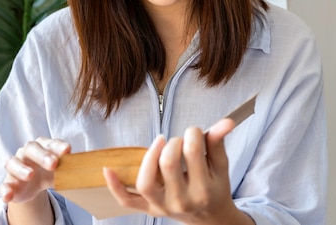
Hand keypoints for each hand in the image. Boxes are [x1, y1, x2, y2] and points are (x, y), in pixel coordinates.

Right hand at [0, 137, 70, 203]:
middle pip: (31, 148)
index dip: (58, 146)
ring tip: (30, 175)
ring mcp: (15, 167)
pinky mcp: (8, 183)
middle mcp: (26, 153)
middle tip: (53, 163)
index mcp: (42, 147)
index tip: (67, 150)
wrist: (32, 185)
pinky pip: (3, 185)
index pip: (50, 143)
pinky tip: (8, 196)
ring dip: (21, 168)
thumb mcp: (58, 171)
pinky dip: (5, 189)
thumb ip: (66, 170)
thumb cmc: (47, 171)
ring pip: (13, 163)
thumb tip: (80, 173)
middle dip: (42, 155)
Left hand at [104, 118, 250, 224]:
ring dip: (150, 156)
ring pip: (146, 182)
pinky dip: (115, 186)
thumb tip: (227, 121)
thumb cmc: (214, 188)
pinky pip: (126, 201)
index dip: (193, 133)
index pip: (193, 151)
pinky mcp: (148, 209)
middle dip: (174, 143)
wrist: (210, 219)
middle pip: (168, 164)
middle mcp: (182, 202)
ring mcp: (162, 207)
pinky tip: (108, 168)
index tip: (195, 132)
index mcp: (203, 189)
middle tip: (180, 142)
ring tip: (160, 143)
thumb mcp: (220, 166)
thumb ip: (218, 142)